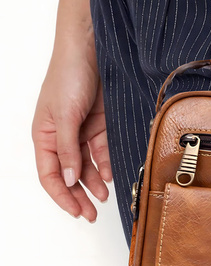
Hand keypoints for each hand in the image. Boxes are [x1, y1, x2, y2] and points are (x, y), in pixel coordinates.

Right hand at [32, 51, 110, 222]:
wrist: (93, 52)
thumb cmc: (68, 76)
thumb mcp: (65, 115)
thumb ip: (67, 149)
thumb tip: (69, 179)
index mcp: (45, 136)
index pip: (50, 175)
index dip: (61, 196)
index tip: (75, 211)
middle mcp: (62, 138)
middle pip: (69, 175)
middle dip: (79, 196)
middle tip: (91, 214)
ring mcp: (81, 134)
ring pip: (86, 168)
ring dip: (94, 184)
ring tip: (104, 198)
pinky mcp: (99, 128)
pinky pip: (101, 154)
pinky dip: (105, 167)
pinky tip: (110, 178)